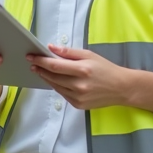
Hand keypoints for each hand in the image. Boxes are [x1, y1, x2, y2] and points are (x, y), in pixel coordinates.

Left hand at [28, 45, 152, 112]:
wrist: (121, 88)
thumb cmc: (105, 68)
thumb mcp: (89, 55)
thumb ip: (69, 52)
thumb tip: (51, 48)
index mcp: (82, 70)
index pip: (55, 65)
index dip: (41, 61)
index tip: (31, 56)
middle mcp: (79, 85)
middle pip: (52, 77)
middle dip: (40, 69)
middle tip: (32, 62)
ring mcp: (78, 97)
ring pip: (55, 86)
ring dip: (46, 78)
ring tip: (39, 70)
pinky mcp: (78, 105)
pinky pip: (62, 94)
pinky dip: (57, 86)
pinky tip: (54, 80)